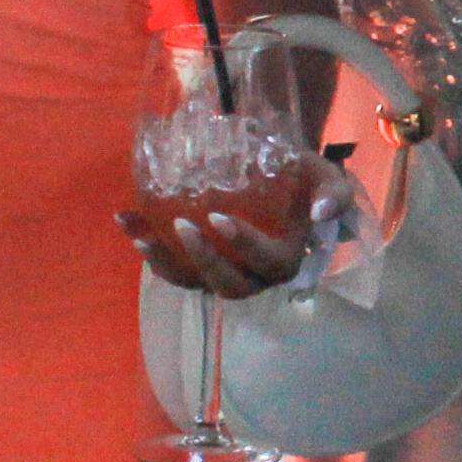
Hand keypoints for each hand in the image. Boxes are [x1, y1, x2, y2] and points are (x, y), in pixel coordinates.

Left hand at [120, 153, 350, 299]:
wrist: (281, 176)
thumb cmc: (304, 179)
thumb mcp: (327, 178)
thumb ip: (334, 193)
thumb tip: (321, 212)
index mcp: (286, 260)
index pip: (267, 262)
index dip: (243, 246)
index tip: (218, 216)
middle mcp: (256, 278)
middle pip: (229, 285)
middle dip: (202, 259)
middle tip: (181, 225)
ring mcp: (225, 274)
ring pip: (194, 283)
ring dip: (163, 262)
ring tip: (139, 232)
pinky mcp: (200, 267)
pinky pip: (174, 269)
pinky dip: (149, 249)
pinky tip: (127, 221)